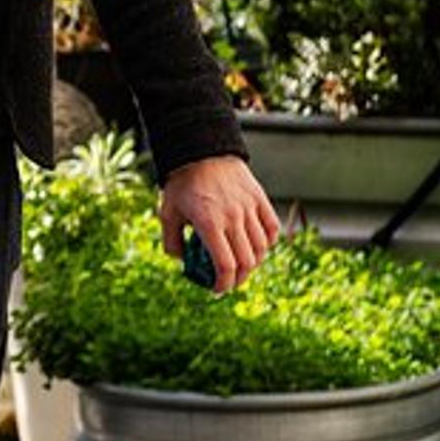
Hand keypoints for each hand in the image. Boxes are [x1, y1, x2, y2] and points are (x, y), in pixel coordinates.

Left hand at [159, 155, 280, 293]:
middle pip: (246, 262)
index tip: (217, 289)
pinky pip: (272, 229)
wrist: (201, 150)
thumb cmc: (182, 183)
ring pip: (262, 248)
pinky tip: (257, 245)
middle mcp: (233, 218)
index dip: (224, 284)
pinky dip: (268, 242)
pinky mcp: (260, 199)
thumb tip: (181, 260)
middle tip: (229, 281)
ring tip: (241, 264)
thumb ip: (171, 240)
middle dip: (238, 279)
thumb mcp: (167, 211)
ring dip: (253, 262)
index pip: (226, 266)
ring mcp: (249, 208)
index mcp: (209, 223)